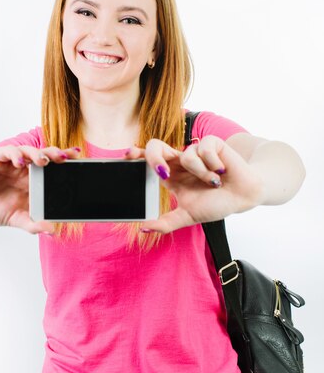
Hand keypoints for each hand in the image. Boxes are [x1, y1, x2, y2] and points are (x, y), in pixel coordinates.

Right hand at [0, 145, 80, 233]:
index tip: (78, 159)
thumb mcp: (16, 219)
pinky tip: (19, 162)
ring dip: (36, 154)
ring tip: (44, 161)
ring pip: (26, 152)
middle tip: (65, 157)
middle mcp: (22, 169)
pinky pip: (6, 153)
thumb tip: (53, 230)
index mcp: (32, 180)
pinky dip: (14, 155)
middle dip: (55, 154)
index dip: (64, 162)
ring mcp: (8, 162)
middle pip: (43, 156)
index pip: (52, 168)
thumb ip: (33, 224)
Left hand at [126, 136, 263, 232]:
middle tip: (164, 172)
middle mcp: (179, 161)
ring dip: (202, 175)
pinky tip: (222, 171)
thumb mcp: (188, 216)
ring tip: (213, 182)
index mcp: (170, 175)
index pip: (147, 160)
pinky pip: (204, 150)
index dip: (136, 154)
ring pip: (186, 156)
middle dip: (156, 157)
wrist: (243, 197)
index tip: (128, 156)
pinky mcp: (211, 144)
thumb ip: (166, 223)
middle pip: (155, 146)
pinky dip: (214, 165)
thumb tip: (143, 229)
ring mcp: (194, 151)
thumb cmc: (215, 204)